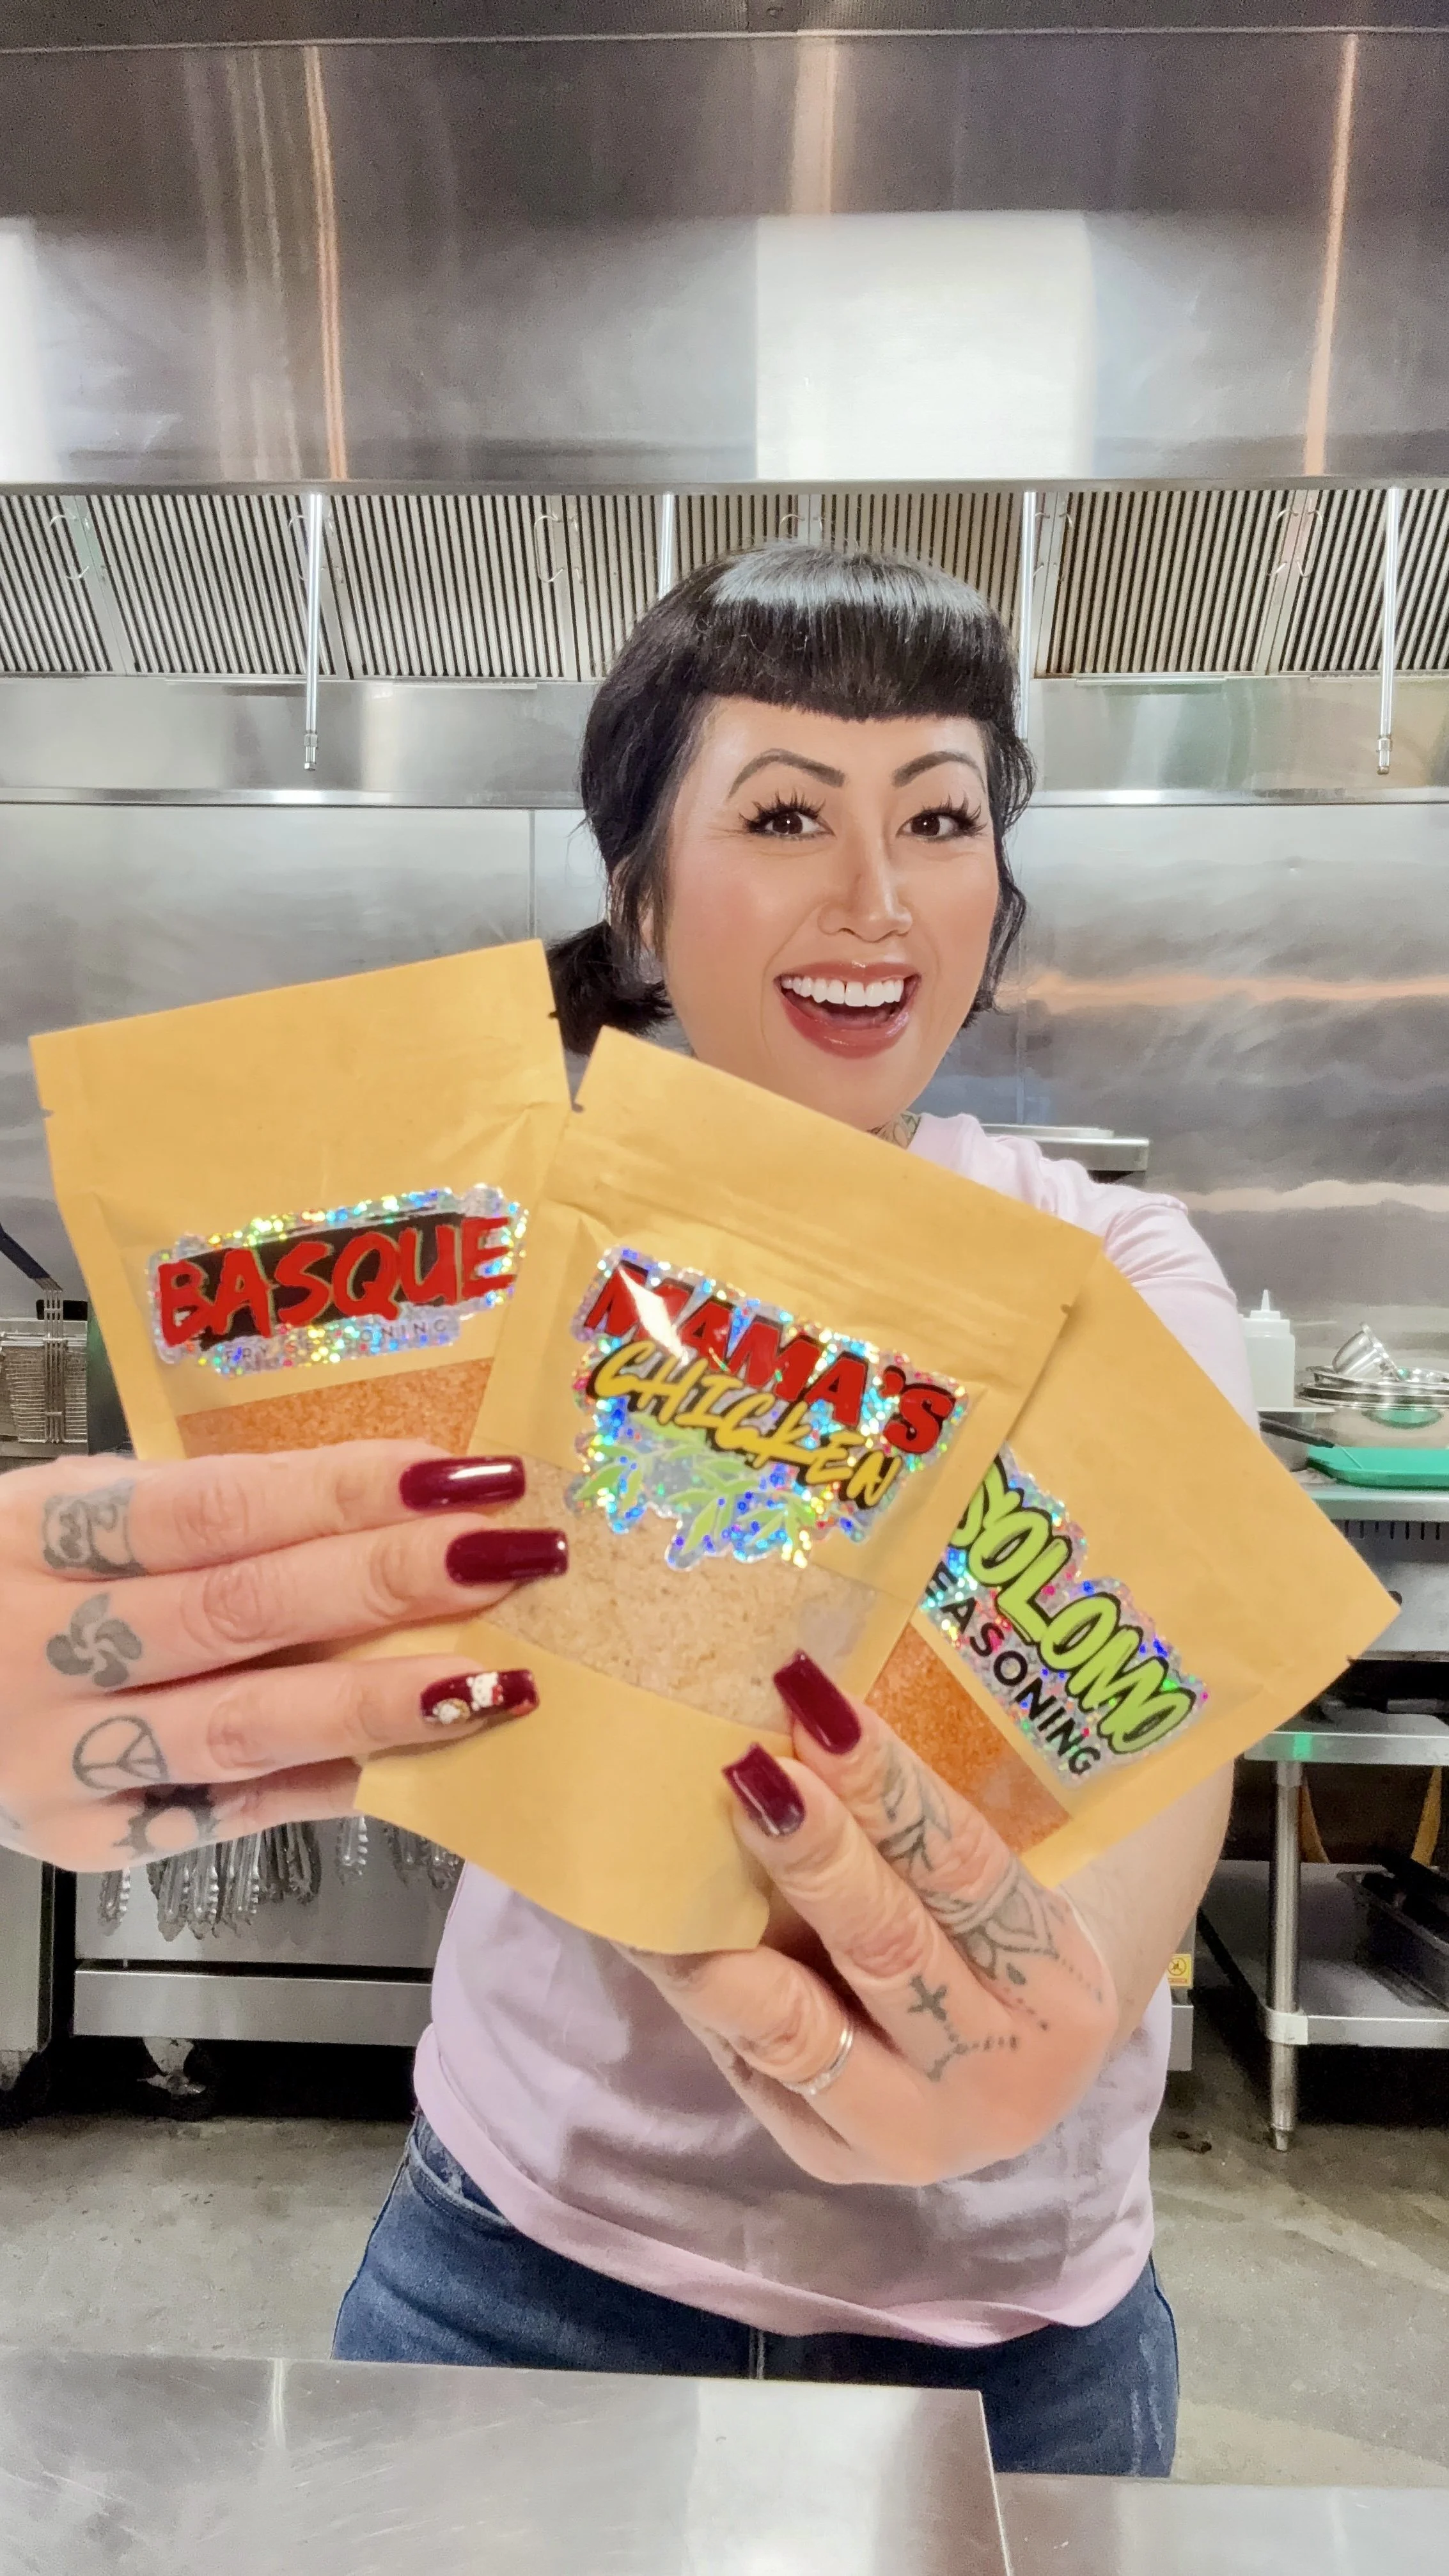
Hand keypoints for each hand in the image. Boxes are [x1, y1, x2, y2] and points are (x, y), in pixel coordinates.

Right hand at [0, 1445, 564, 1869]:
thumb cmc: (19, 1581)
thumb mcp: (79, 1514)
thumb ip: (207, 1514)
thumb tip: (395, 1504)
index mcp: (37, 1532)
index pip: (212, 1505)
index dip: (343, 1488)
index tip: (463, 1472)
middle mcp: (40, 1647)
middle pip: (240, 1609)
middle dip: (391, 1580)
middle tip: (513, 1554)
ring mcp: (60, 1756)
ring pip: (244, 1727)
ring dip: (383, 1701)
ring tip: (498, 1679)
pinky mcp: (86, 1840)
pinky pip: (229, 1811)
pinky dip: (327, 1780)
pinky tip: (420, 1755)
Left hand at [627, 1655, 1116, 2186]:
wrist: (1003, 2071)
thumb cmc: (979, 1940)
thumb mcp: (984, 1893)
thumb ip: (909, 1831)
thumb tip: (796, 1716)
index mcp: (1057, 1982)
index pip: (965, 1866)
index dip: (888, 1785)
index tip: (816, 1705)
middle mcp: (1001, 2073)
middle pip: (892, 1948)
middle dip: (814, 1855)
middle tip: (748, 1772)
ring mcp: (915, 2133)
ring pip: (803, 2030)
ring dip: (723, 1941)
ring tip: (659, 1873)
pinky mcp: (833, 2158)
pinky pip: (754, 2065)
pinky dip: (699, 1993)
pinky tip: (645, 1933)